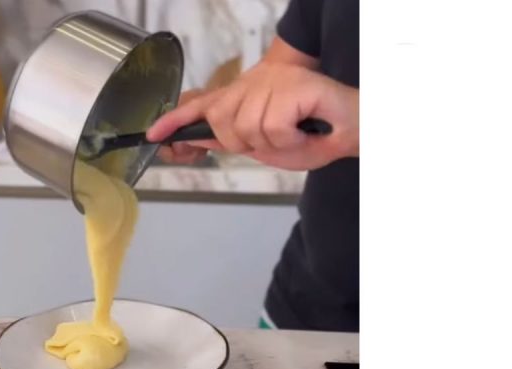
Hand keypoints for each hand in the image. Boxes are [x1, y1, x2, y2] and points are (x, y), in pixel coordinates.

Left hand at [147, 62, 358, 170]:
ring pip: (246, 127)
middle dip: (245, 142)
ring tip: (296, 135)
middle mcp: (257, 80)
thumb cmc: (315, 135)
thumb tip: (194, 138)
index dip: (176, 119)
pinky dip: (289, 140)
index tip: (153, 135)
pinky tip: (305, 131)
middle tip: (280, 139)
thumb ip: (230, 139)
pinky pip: (271, 126)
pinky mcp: (291, 84)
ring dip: (273, 144)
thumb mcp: (265, 145)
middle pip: (221, 121)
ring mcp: (274, 79)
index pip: (204, 103)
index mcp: (247, 93)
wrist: (357, 129)